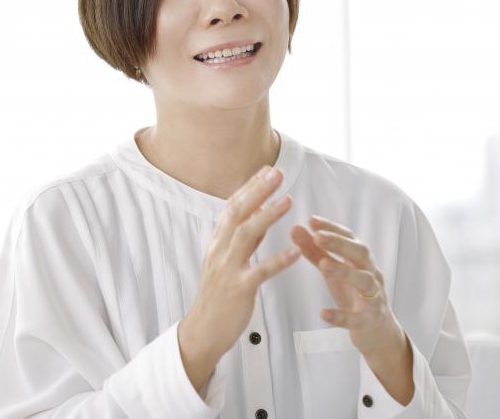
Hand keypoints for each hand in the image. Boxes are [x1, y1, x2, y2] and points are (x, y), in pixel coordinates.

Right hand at [179, 166, 300, 380]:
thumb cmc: (218, 295)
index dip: (249, 187)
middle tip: (278, 173)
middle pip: (238, 213)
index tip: (267, 170)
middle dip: (258, 191)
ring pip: (246, 235)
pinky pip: (260, 272)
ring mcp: (228, 269)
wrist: (203, 330)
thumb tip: (260, 214)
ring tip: (288, 201)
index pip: (233, 206)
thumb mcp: (226, 260)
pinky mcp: (238, 290)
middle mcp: (220, 251)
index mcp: (218, 242)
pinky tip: (296, 252)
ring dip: (268, 216)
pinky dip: (278, 260)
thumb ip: (243, 239)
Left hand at [290, 216, 403, 357]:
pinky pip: (357, 318)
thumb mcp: (332, 270)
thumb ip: (314, 251)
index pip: (350, 237)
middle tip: (317, 236)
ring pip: (364, 281)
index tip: (312, 220)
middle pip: (361, 253)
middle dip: (339, 244)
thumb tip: (295, 228)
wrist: (377, 330)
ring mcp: (373, 297)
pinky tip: (323, 313)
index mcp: (361, 259)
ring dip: (344, 271)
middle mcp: (371, 273)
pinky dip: (341, 316)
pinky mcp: (369, 321)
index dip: (332, 228)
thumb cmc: (353, 293)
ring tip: (323, 265)